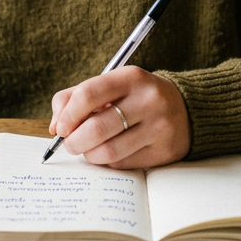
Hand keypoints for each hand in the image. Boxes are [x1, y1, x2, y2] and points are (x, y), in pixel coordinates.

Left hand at [48, 66, 191, 168]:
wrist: (186, 109)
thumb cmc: (136, 97)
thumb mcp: (111, 86)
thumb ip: (75, 98)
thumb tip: (55, 126)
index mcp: (131, 77)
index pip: (88, 94)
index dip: (68, 115)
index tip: (60, 127)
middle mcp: (148, 100)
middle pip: (97, 128)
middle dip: (74, 141)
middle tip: (70, 144)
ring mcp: (159, 127)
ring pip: (109, 151)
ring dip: (89, 154)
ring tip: (88, 149)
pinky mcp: (164, 151)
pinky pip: (123, 163)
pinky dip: (108, 161)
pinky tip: (110, 152)